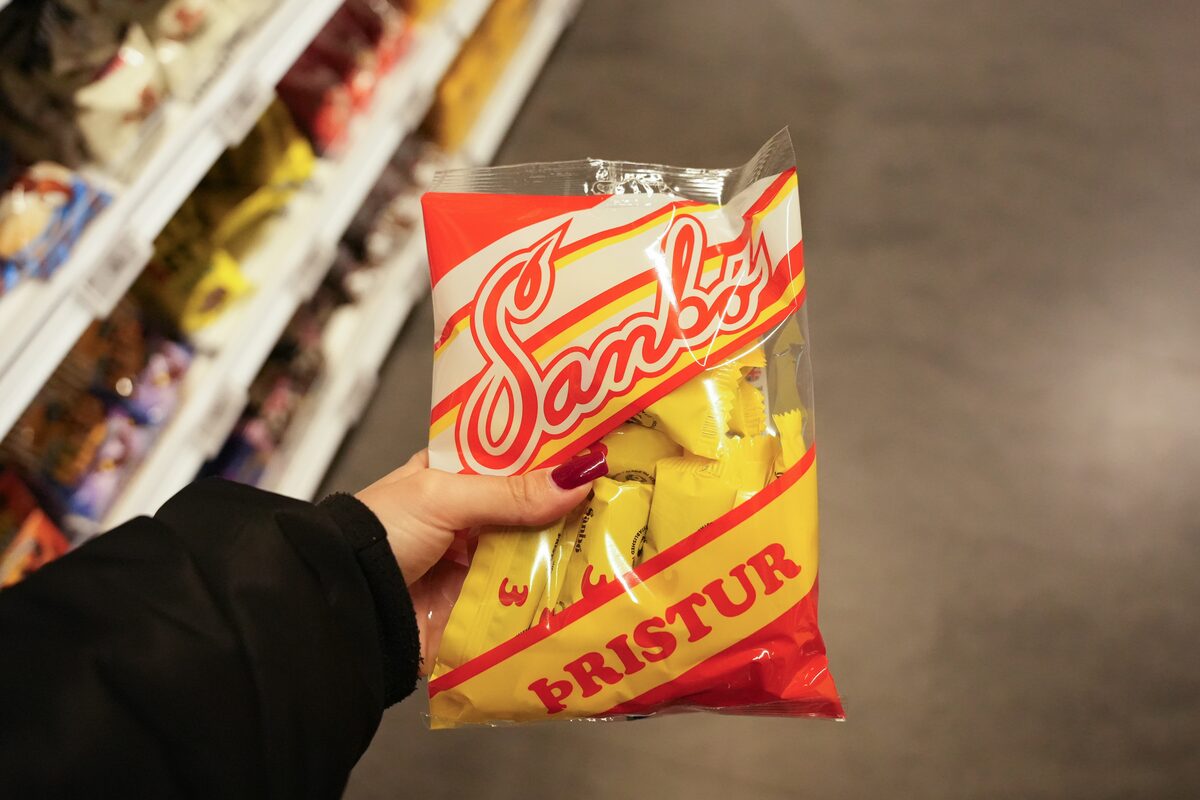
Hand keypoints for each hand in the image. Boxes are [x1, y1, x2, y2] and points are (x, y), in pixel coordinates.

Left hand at [355, 449, 605, 672]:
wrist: (348, 609)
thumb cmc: (380, 535)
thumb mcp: (444, 496)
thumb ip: (512, 492)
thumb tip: (582, 478)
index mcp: (452, 476)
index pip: (512, 456)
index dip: (552, 452)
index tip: (600, 444)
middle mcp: (469, 518)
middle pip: (532, 507)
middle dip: (572, 505)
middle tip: (627, 495)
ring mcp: (478, 563)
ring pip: (537, 552)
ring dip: (571, 550)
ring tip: (626, 538)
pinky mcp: (485, 606)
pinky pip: (528, 598)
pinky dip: (556, 594)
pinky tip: (597, 584)